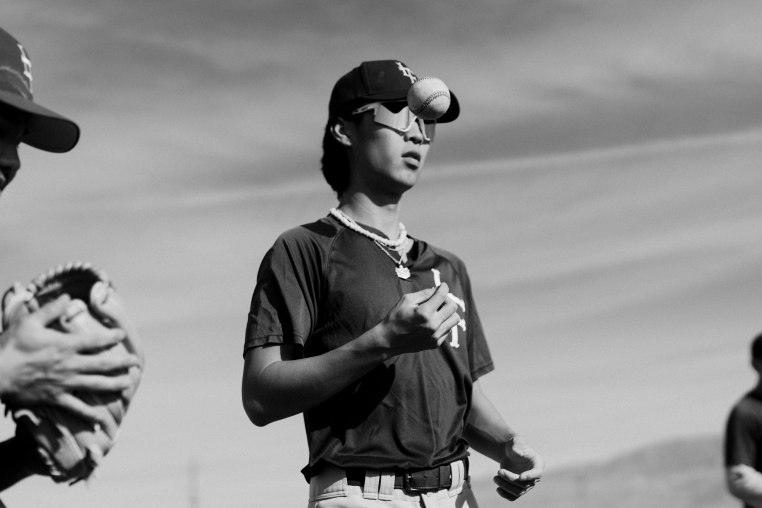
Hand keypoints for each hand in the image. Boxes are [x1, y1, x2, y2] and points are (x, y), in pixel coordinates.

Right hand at [0, 294, 139, 422]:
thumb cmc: (9, 346)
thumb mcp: (28, 322)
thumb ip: (50, 310)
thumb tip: (67, 298)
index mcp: (65, 345)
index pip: (95, 341)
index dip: (111, 338)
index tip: (122, 336)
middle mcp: (69, 365)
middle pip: (102, 364)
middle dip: (121, 363)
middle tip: (135, 362)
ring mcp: (64, 383)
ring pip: (96, 384)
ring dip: (114, 384)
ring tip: (128, 384)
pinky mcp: (54, 398)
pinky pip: (76, 408)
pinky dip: (89, 415)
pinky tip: (100, 419)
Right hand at [377, 283, 459, 355]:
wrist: (389, 340)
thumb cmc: (396, 317)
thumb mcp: (407, 300)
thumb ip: (424, 293)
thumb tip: (438, 290)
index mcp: (424, 313)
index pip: (442, 296)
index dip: (444, 287)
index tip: (443, 286)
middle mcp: (433, 325)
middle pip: (452, 307)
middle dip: (447, 299)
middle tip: (440, 299)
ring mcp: (435, 336)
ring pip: (455, 319)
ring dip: (449, 312)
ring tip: (439, 310)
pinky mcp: (436, 343)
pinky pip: (448, 329)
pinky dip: (444, 323)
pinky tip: (434, 321)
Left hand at [494, 435, 543, 500]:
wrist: (509, 452)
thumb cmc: (515, 444)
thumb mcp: (516, 441)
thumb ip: (518, 444)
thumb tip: (518, 453)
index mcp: (538, 464)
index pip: (537, 473)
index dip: (530, 476)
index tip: (520, 477)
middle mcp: (534, 476)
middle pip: (524, 484)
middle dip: (510, 479)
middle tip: (499, 471)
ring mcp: (527, 483)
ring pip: (518, 492)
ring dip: (506, 487)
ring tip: (495, 478)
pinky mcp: (519, 488)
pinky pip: (514, 496)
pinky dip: (506, 495)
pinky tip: (498, 489)